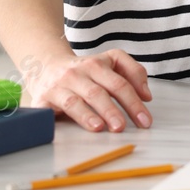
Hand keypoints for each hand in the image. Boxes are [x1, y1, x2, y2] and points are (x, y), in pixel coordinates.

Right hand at [22, 49, 153, 131]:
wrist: (45, 65)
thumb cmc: (83, 70)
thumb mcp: (110, 61)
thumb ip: (132, 72)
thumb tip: (146, 95)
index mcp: (97, 65)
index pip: (119, 84)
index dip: (134, 102)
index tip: (144, 120)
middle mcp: (77, 74)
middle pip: (97, 92)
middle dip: (111, 110)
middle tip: (122, 127)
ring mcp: (59, 87)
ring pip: (74, 102)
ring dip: (87, 115)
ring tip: (99, 127)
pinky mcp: (43, 100)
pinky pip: (49, 111)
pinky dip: (56, 118)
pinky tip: (64, 127)